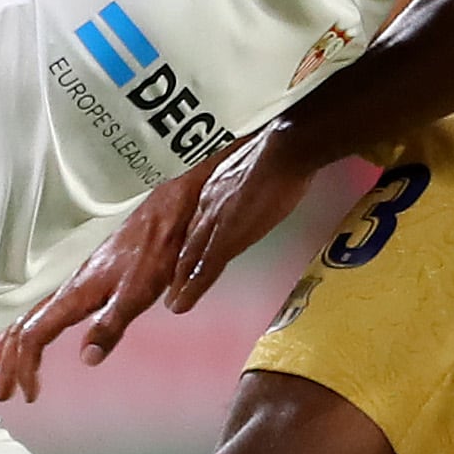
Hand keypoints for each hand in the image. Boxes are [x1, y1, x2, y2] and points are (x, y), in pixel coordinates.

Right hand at [0, 169, 203, 402]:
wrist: (160, 218)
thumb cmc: (152, 252)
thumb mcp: (136, 294)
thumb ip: (110, 326)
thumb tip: (87, 358)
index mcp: (74, 296)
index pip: (35, 336)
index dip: (26, 367)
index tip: (28, 394)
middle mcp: (66, 290)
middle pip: (22, 330)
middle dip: (9, 364)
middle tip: (4, 393)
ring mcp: (70, 285)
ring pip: (27, 318)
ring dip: (11, 347)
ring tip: (0, 369)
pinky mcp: (80, 282)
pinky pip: (40, 310)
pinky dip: (25, 329)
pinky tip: (29, 335)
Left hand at [169, 125, 328, 311]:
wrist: (282, 151)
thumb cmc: (280, 153)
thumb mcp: (257, 166)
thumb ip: (253, 180)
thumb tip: (263, 183)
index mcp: (216, 189)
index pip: (199, 222)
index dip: (192, 241)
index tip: (186, 256)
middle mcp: (208, 206)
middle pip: (189, 242)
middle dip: (180, 266)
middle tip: (171, 287)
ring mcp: (215, 222)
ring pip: (191, 258)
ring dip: (181, 282)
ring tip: (174, 302)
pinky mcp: (226, 237)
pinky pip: (205, 267)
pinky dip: (193, 287)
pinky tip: (183, 303)